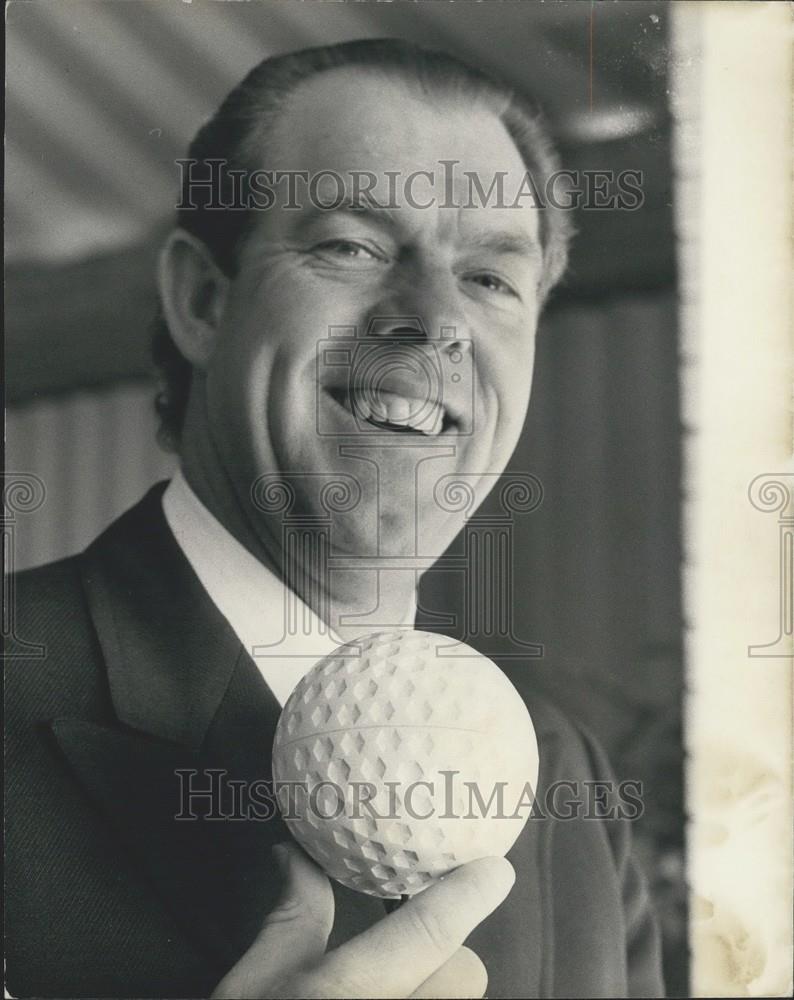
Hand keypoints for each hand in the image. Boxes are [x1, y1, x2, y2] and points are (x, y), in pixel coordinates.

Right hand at [212, 842, 514, 998]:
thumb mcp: (253, 984)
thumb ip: (293, 916)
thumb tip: (296, 853)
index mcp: (347, 992)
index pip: (427, 932)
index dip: (467, 894)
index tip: (493, 869)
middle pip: (462, 975)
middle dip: (443, 959)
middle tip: (404, 963)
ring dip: (437, 994)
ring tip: (396, 996)